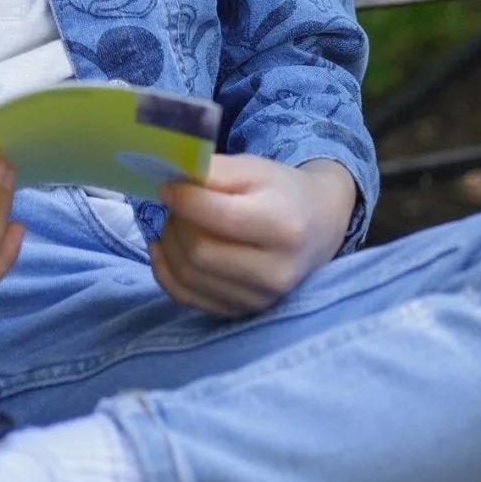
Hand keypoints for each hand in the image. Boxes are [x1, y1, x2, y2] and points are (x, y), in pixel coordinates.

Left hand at [150, 155, 355, 318]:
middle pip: (200, 251)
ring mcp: (258, 299)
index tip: (169, 186)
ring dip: (169, 243)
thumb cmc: (283, 192)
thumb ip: (216, 171)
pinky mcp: (240, 312)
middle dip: (176, 222)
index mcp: (284, 227)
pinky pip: (186, 297)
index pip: (221, 217)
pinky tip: (162, 248)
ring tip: (178, 221)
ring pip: (188, 275)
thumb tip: (173, 182)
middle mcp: (275, 272)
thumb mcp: (255, 168)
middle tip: (176, 203)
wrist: (317, 229)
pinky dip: (164, 271)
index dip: (185, 199)